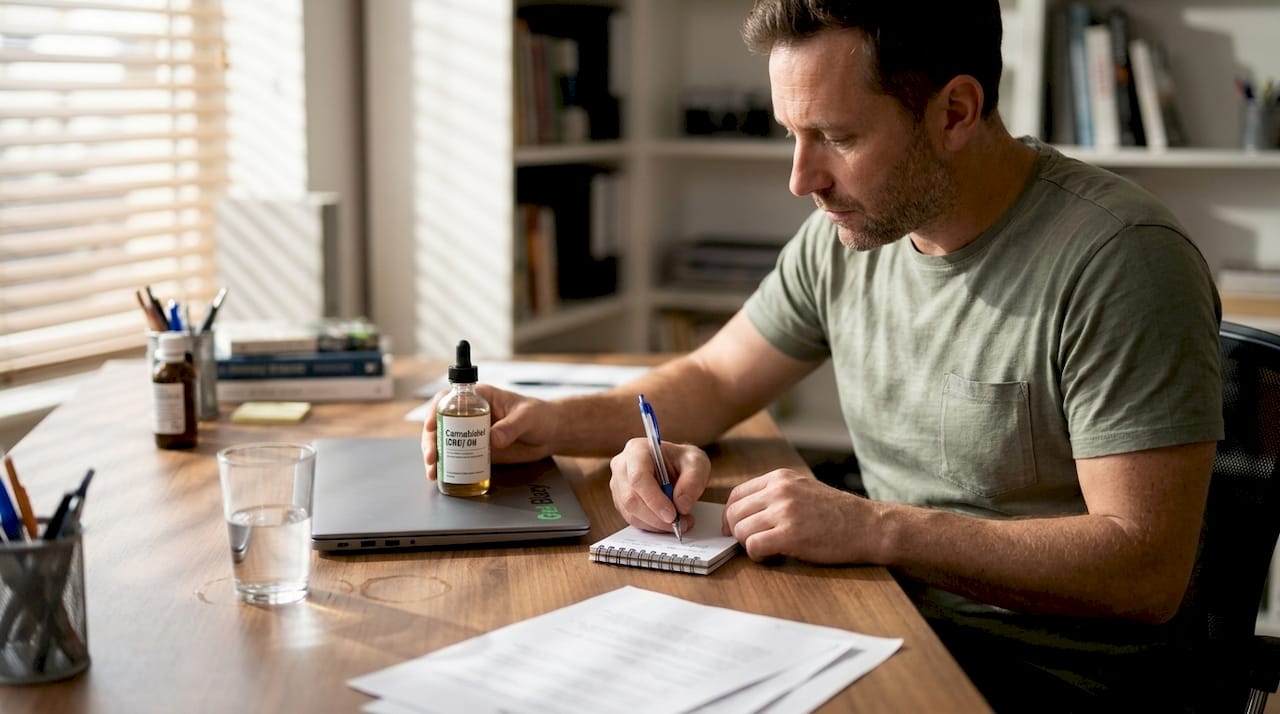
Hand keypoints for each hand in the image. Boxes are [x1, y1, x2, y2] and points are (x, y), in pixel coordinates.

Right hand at [421, 384, 556, 479]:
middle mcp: (471, 414)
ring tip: (433, 472)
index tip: (431, 425)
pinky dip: (448, 467)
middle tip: (432, 457)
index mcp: (480, 397)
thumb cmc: (540, 415)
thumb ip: (511, 426)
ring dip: (436, 457)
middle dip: (432, 441)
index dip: (436, 410)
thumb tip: (493, 439)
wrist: (551, 434)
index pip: (450, 399)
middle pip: (442, 424)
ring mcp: (472, 434)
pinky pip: (458, 458)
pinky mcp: (477, 450)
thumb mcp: (527, 417)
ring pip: (445, 442)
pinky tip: (442, 477)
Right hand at [609, 438, 709, 533]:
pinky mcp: (621, 502)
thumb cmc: (683, 460)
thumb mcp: (697, 463)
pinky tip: (667, 521)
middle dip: (657, 517)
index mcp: (637, 450)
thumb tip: (682, 505)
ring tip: (680, 522)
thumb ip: (693, 481)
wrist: (676, 466)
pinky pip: (633, 520)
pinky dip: (652, 525)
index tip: (672, 514)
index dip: (654, 499)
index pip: (639, 477)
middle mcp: (622, 466)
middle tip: (680, 523)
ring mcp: (619, 485)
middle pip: (631, 499)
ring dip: (656, 523)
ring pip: (631, 513)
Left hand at [723, 469, 873, 563]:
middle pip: (734, 512)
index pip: (737, 494)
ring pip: (740, 529)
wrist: (869, 526)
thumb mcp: (804, 489)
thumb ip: (775, 495)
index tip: (735, 528)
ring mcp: (784, 511)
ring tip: (766, 549)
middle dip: (736, 532)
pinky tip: (771, 556)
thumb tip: (745, 512)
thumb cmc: (838, 513)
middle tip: (750, 543)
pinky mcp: (790, 534)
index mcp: (780, 478)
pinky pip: (753, 545)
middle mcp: (779, 490)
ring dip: (747, 544)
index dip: (731, 515)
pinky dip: (756, 555)